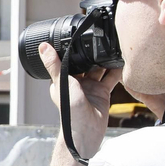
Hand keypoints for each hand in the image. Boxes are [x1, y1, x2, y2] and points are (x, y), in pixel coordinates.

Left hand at [39, 42, 121, 157]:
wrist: (86, 130)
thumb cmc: (69, 111)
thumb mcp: (61, 83)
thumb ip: (54, 65)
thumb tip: (43, 46)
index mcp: (63, 79)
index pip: (67, 59)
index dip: (72, 49)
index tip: (78, 35)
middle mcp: (77, 82)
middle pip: (85, 63)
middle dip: (91, 52)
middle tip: (99, 36)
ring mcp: (91, 87)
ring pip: (99, 68)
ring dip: (104, 59)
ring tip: (111, 45)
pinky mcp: (103, 92)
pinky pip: (111, 78)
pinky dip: (116, 70)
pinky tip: (121, 60)